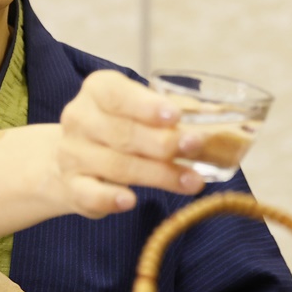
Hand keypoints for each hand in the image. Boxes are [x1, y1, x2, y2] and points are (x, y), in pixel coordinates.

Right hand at [52, 71, 206, 217]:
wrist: (71, 158)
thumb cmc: (118, 128)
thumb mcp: (139, 110)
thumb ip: (174, 112)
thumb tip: (220, 114)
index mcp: (98, 91)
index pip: (118, 95)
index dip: (147, 106)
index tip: (175, 116)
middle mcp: (80, 119)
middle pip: (123, 133)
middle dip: (163, 142)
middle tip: (196, 146)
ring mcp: (73, 154)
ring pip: (117, 166)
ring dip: (158, 175)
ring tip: (191, 182)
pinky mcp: (72, 187)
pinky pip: (90, 194)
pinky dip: (110, 198)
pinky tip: (131, 201)